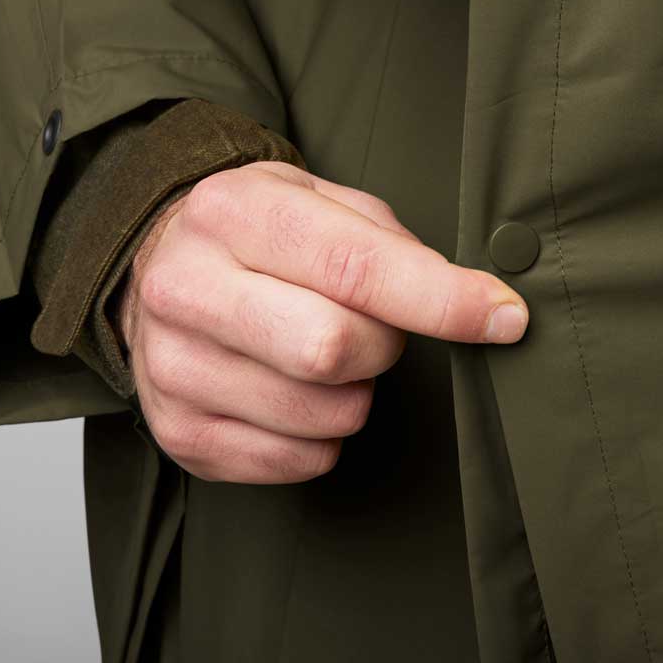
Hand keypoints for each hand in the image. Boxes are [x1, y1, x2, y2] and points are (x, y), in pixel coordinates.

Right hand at [114, 160, 528, 483]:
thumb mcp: (321, 200)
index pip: (352, 266)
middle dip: (385, 346)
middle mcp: (187, 288)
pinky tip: (298, 391)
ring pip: (322, 415)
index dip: (442, 300)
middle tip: (377, 328)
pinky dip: (324, 434)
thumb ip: (392, 244)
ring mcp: (173, 367)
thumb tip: (477, 305)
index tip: (504, 317)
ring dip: (356, 394)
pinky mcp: (178, 433)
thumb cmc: (260, 231)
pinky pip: (297, 462)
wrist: (158, 266)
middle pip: (330, 349)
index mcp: (233, 213)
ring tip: (327, 355)